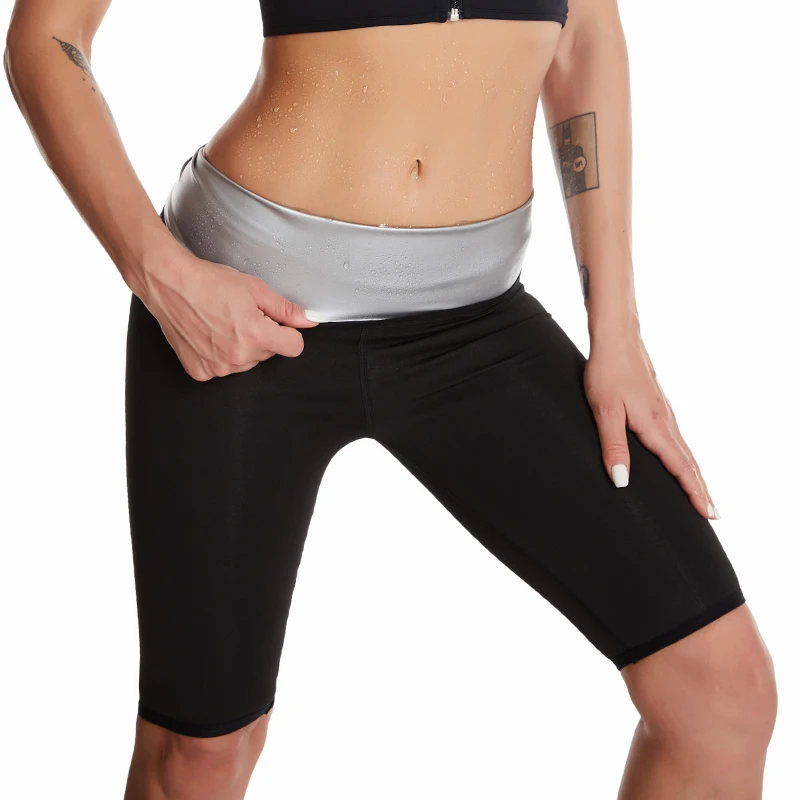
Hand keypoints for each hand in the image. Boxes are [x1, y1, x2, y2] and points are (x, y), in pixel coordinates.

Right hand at [139, 250, 317, 380]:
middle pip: (269, 353)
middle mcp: (238, 356)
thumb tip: (307, 321)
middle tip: (241, 315)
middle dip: (262, 336)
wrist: (169, 284)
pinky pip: (223, 368)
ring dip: (242, 347)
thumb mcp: (254, 288)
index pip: (294, 347)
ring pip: (247, 362)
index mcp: (256, 335)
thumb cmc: (208, 282)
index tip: (276, 322)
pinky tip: (210, 335)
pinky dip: (220, 355)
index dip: (288, 332)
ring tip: (222, 323)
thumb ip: (285, 309)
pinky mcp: (201, 371)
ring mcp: (218, 367)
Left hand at [583, 332, 719, 519]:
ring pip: (684, 450)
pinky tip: (680, 460)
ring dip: (694, 474)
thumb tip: (622, 481)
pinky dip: (684, 457)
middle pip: (688, 462)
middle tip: (713, 514)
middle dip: (700, 488)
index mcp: (655, 426)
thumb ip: (614, 447)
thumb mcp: (605, 412)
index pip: (680, 467)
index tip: (708, 514)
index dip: (693, 492)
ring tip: (700, 494)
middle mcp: (665, 421)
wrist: (616, 339)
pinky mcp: (657, 406)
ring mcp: (663, 413)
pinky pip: (676, 439)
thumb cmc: (608, 373)